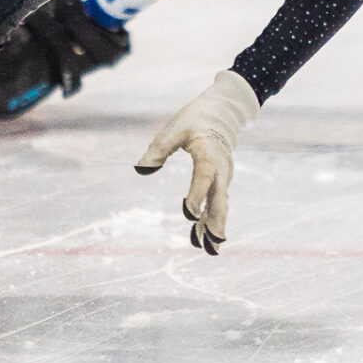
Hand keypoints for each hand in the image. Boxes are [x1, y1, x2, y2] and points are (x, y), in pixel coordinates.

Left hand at [135, 70, 260, 253]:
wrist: (222, 112)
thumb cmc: (195, 119)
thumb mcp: (174, 129)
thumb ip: (158, 149)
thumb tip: (139, 169)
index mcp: (208, 154)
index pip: (203, 177)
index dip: (197, 196)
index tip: (188, 214)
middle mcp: (220, 169)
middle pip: (220, 199)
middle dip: (216, 223)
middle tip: (213, 244)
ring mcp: (223, 176)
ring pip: (220, 206)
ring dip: (214, 227)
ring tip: (209, 251)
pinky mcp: (221, 180)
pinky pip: (217, 203)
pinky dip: (211, 219)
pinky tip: (203, 237)